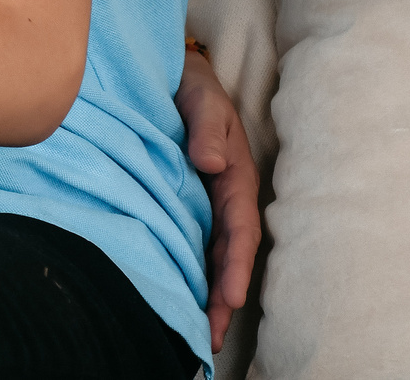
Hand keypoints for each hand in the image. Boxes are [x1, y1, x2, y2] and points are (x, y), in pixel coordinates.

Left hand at [176, 50, 259, 350]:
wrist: (171, 73)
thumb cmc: (190, 86)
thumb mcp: (201, 100)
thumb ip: (207, 130)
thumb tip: (213, 164)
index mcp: (236, 175)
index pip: (239, 227)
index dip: (235, 263)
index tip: (230, 297)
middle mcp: (223, 195)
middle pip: (227, 253)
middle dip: (223, 296)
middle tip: (212, 337)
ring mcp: (204, 202)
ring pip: (209, 255)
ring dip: (207, 293)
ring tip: (201, 336)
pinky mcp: (184, 202)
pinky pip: (190, 241)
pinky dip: (190, 271)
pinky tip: (181, 299)